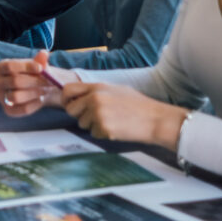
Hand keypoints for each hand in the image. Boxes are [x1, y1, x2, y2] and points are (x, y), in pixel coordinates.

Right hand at [0, 51, 76, 116]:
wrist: (36, 87)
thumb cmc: (33, 73)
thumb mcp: (36, 64)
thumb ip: (39, 59)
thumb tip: (44, 53)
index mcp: (0, 67)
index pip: (9, 66)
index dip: (25, 67)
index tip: (41, 68)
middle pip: (14, 81)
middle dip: (34, 81)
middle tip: (49, 81)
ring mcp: (1, 97)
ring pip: (16, 97)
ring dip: (34, 93)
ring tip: (45, 89)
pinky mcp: (8, 110)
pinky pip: (22, 109)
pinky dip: (34, 104)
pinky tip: (41, 99)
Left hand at [62, 82, 187, 147]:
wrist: (155, 119)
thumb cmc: (137, 105)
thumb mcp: (115, 89)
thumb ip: (95, 91)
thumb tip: (78, 96)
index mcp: (97, 87)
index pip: (68, 90)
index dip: (65, 99)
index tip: (70, 104)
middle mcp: (94, 99)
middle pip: (71, 110)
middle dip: (79, 115)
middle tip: (94, 116)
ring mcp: (98, 114)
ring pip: (82, 124)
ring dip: (93, 125)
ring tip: (112, 120)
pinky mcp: (104, 128)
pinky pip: (94, 133)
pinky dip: (103, 133)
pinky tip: (117, 128)